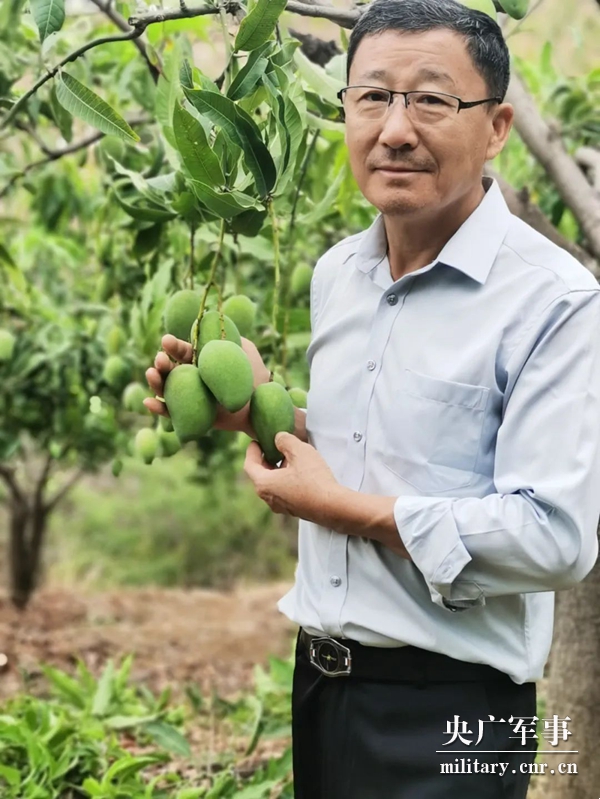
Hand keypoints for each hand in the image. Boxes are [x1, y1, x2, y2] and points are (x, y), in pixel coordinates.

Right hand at [144, 334, 270, 436]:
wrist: (262, 404)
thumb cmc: (254, 374)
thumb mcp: (243, 348)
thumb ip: (227, 335)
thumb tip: (210, 322)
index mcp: (200, 360)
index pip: (182, 351)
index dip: (173, 346)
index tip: (167, 341)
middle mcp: (192, 377)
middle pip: (169, 369)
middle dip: (161, 363)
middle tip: (160, 359)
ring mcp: (189, 397)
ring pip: (165, 388)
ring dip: (155, 381)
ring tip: (151, 374)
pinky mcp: (189, 417)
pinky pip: (170, 413)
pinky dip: (158, 408)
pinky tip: (148, 402)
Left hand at [243, 431, 341, 521]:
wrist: (333, 506)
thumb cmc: (314, 480)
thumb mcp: (299, 451)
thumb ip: (285, 440)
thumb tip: (279, 439)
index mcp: (264, 484)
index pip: (249, 465)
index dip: (252, 451)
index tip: (256, 442)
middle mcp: (268, 498)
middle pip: (260, 475)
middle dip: (266, 459)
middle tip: (273, 447)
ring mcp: (280, 506)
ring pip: (273, 483)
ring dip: (278, 469)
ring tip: (290, 457)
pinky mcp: (293, 510)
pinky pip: (283, 491)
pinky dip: (286, 480)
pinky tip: (300, 471)